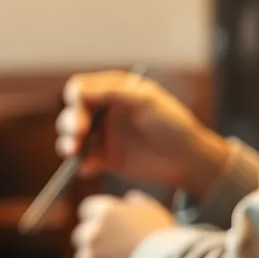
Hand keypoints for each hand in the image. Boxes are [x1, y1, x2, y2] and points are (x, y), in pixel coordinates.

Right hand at [57, 70, 229, 197]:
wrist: (189, 160)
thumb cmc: (173, 124)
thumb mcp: (146, 101)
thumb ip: (113, 93)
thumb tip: (79, 92)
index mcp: (113, 91)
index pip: (82, 89)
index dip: (75, 98)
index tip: (79, 110)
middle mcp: (105, 111)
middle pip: (72, 113)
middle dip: (69, 123)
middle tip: (78, 134)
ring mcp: (104, 136)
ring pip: (73, 138)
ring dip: (69, 144)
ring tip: (75, 152)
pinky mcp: (107, 159)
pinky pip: (86, 161)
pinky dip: (83, 164)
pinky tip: (89, 169)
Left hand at [72, 190, 173, 257]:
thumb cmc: (162, 236)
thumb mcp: (152, 210)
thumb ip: (135, 202)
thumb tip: (129, 198)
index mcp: (104, 211)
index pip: (87, 209)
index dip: (96, 217)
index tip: (106, 225)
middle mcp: (92, 231)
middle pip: (82, 234)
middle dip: (94, 240)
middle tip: (111, 248)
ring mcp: (90, 255)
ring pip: (83, 257)